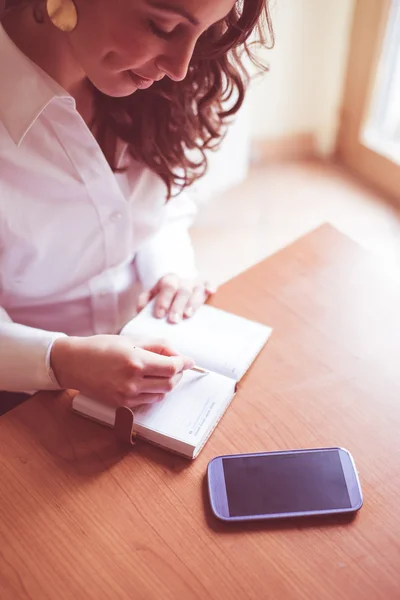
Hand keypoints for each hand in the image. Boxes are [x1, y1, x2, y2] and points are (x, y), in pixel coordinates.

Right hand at [50, 336, 194, 407]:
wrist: (74, 363)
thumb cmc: (102, 347)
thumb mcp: (131, 340)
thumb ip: (158, 346)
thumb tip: (178, 355)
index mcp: (135, 361)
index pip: (171, 367)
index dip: (184, 363)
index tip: (189, 360)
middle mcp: (132, 381)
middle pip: (170, 383)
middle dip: (178, 374)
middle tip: (177, 365)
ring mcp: (127, 395)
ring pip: (161, 394)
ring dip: (167, 383)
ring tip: (161, 372)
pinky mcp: (122, 405)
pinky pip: (148, 401)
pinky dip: (155, 392)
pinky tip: (148, 382)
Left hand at [137, 274, 216, 323]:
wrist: (178, 288)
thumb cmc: (164, 297)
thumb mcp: (152, 296)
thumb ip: (144, 301)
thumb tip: (139, 309)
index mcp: (168, 281)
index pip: (167, 286)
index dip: (163, 300)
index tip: (160, 315)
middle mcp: (183, 281)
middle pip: (182, 290)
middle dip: (177, 305)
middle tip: (173, 320)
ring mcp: (196, 284)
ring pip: (197, 290)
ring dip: (193, 303)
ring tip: (188, 315)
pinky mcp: (206, 286)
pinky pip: (210, 283)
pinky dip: (210, 287)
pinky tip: (210, 292)